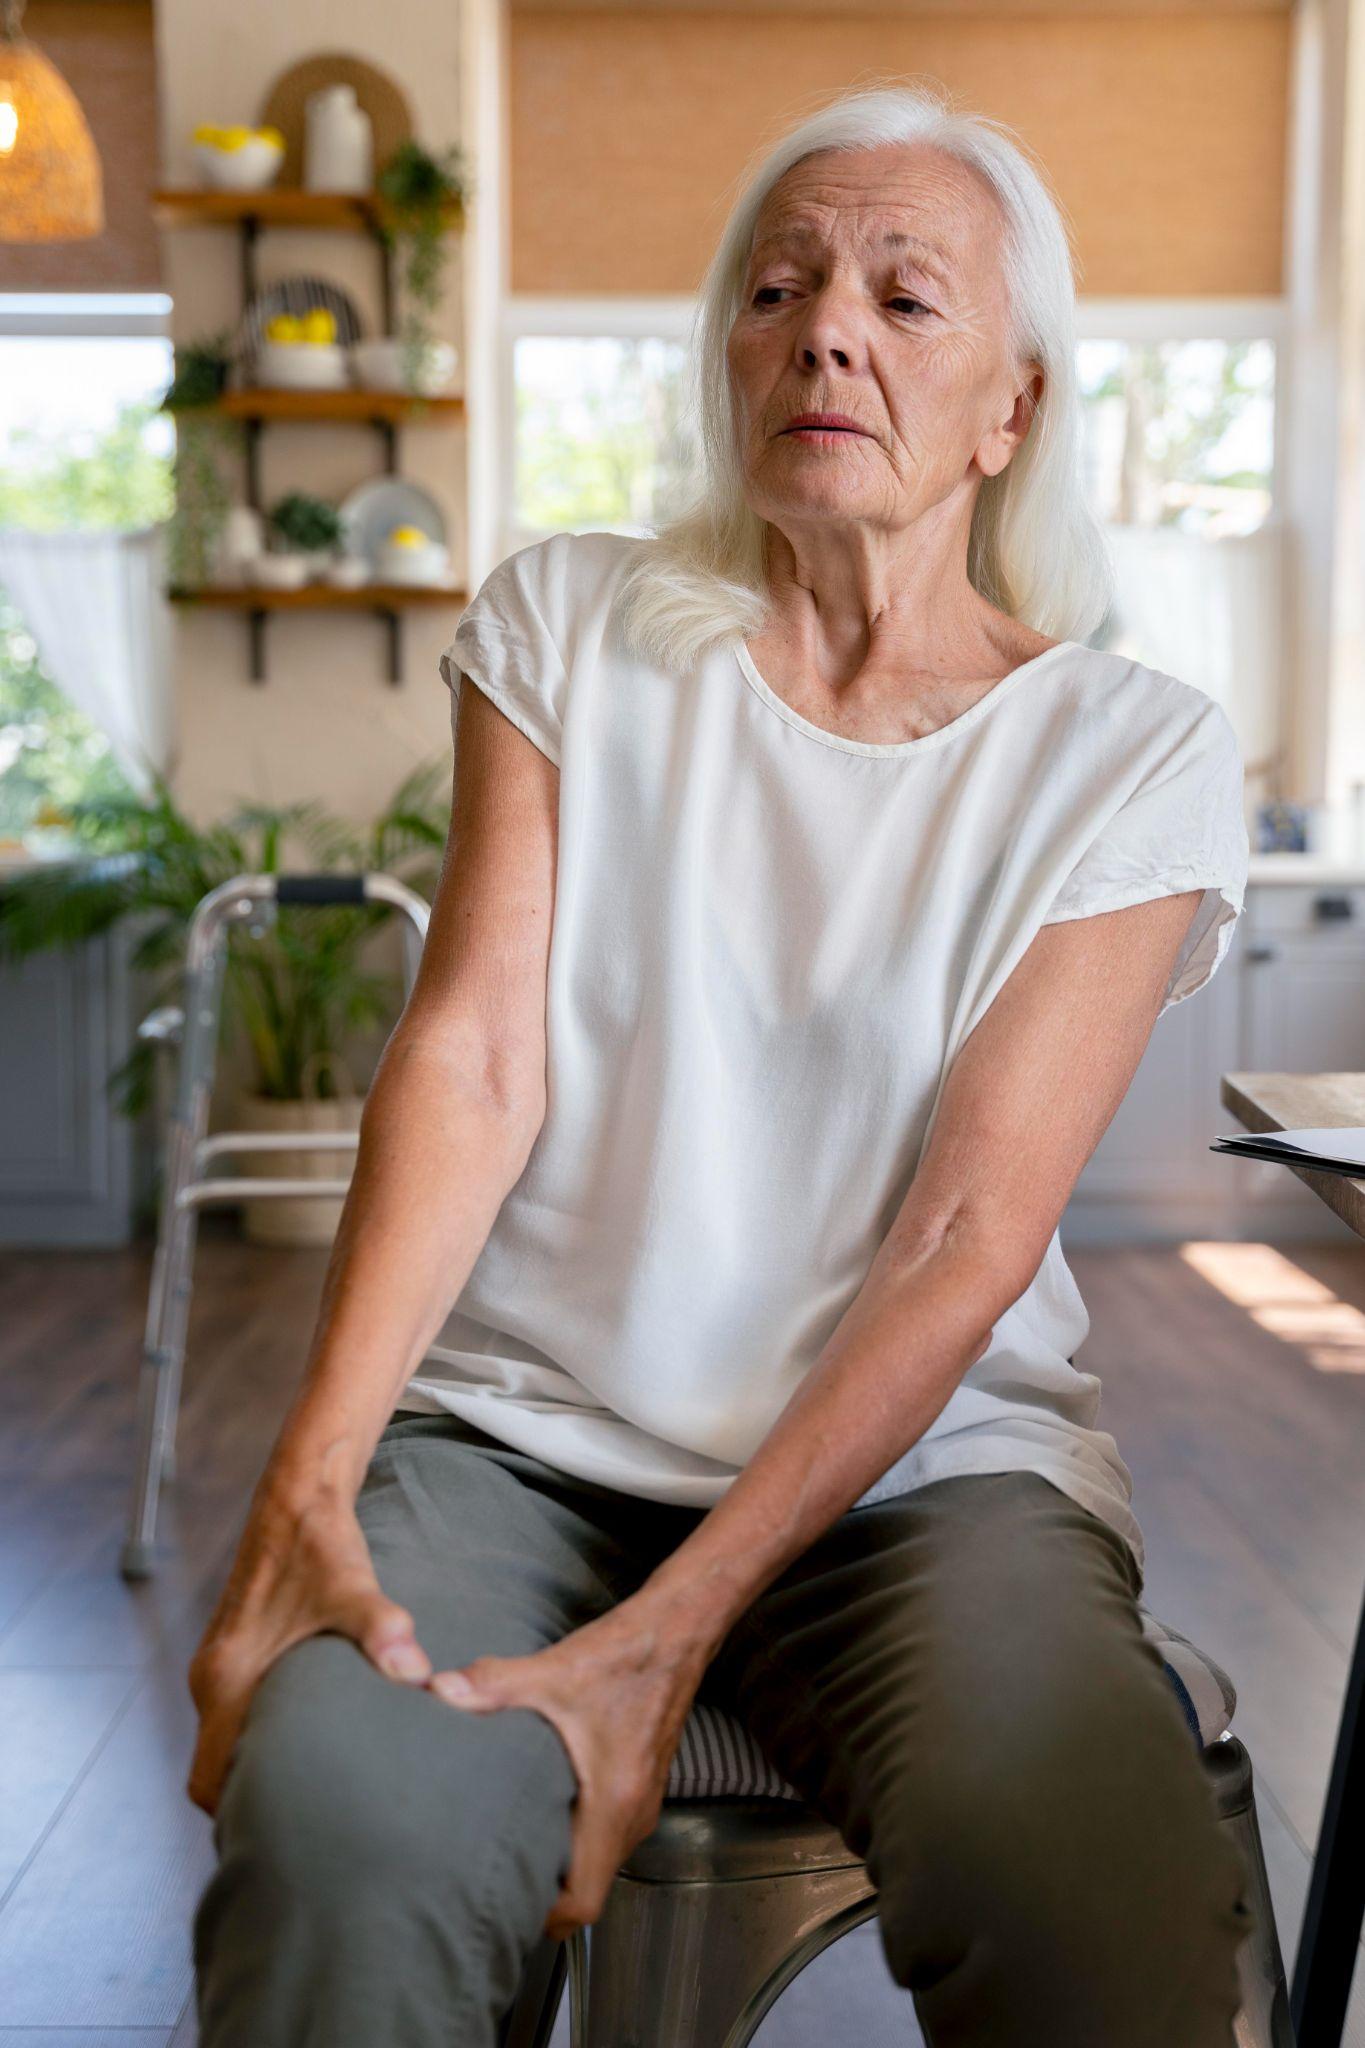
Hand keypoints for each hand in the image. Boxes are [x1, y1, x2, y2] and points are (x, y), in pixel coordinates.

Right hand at [186, 1487, 431, 1815]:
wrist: (297, 1494)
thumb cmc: (319, 1543)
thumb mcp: (352, 1586)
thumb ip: (380, 1629)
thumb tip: (414, 1671)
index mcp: (227, 1676)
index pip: (207, 1777)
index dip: (233, 1817)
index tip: (272, 1842)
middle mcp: (213, 1676)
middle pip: (213, 1768)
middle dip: (247, 1803)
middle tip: (302, 1831)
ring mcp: (222, 1663)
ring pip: (224, 1740)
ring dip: (254, 1768)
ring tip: (309, 1798)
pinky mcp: (237, 1650)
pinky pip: (237, 1712)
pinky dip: (259, 1736)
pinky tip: (309, 1741)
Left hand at [428, 1595, 706, 1938]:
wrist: (677, 1630)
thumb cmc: (629, 1655)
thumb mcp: (555, 1670)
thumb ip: (494, 1684)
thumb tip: (439, 1693)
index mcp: (614, 1802)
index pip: (585, 1900)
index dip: (544, 1916)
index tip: (506, 1905)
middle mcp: (634, 1812)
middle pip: (590, 1888)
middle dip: (544, 1891)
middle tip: (491, 1875)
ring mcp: (641, 1800)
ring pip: (599, 1859)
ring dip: (561, 1860)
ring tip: (510, 1843)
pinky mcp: (640, 1782)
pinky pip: (607, 1831)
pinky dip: (577, 1833)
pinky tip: (543, 1803)